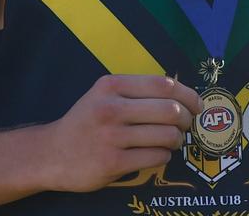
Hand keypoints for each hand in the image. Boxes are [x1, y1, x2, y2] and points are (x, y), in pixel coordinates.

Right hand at [42, 74, 201, 192]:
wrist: (51, 153)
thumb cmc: (86, 121)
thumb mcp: (104, 94)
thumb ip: (137, 90)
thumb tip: (182, 93)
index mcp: (112, 86)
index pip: (164, 85)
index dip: (188, 95)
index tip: (197, 105)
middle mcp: (111, 108)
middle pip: (171, 110)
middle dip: (187, 120)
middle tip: (186, 125)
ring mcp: (111, 136)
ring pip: (167, 135)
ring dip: (177, 140)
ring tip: (172, 141)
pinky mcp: (112, 162)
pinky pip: (156, 157)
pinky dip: (164, 156)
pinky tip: (156, 154)